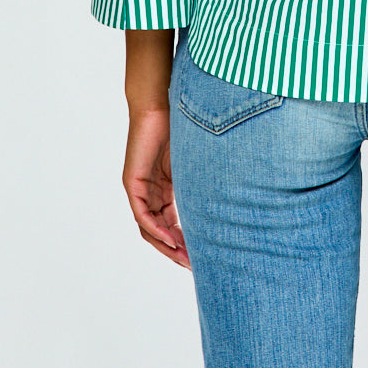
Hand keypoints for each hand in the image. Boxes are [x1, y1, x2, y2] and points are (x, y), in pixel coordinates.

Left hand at [122, 106, 190, 269]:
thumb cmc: (182, 123)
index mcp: (165, 188)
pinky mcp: (133, 183)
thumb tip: (233, 193)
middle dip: (177, 250)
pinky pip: (143, 215)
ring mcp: (140, 188)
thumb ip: (203, 179)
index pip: (170, 223)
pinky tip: (172, 239)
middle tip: (195, 266)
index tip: (202, 255)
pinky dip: (157, 230)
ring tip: (185, 259)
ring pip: (150, 228)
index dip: (184, 241)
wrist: (161, 100)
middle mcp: (151, 191)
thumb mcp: (196, 160)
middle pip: (159, 231)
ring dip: (167, 246)